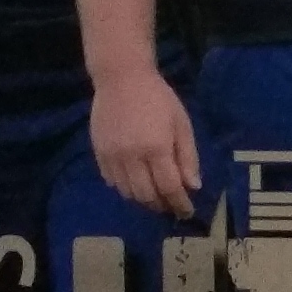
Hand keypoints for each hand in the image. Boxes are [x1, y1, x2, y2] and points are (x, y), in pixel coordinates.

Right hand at [91, 72, 201, 220]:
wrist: (121, 79)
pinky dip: (126, 188)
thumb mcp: (182, 124)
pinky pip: (111, 181)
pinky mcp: (98, 153)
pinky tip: (136, 183)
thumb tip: (193, 187)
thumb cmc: (158, 99)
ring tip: (156, 197)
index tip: (187, 212)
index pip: (169, 188)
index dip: (180, 204)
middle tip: (172, 206)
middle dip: (161, 205)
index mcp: (156, 149)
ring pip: (127, 192)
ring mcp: (112, 156)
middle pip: (146, 195)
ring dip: (143, 199)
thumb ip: (188, 157)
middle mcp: (131, 157)